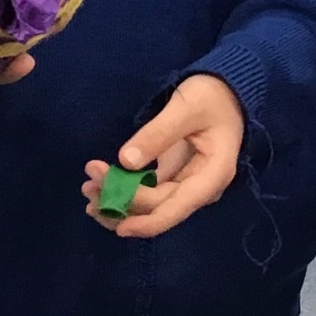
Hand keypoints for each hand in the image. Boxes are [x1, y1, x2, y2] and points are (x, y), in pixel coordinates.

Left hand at [81, 73, 244, 238]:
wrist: (227, 90)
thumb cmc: (212, 96)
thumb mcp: (186, 108)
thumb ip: (158, 134)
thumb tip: (125, 162)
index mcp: (212, 175)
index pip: (177, 207)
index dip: (147, 221)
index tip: (118, 225)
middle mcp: (200, 188)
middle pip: (158, 208)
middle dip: (122, 201)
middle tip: (88, 185)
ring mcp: (187, 185)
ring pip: (150, 206)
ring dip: (119, 202)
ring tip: (88, 189)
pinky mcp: (175, 177)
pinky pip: (148, 193)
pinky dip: (125, 191)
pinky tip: (102, 186)